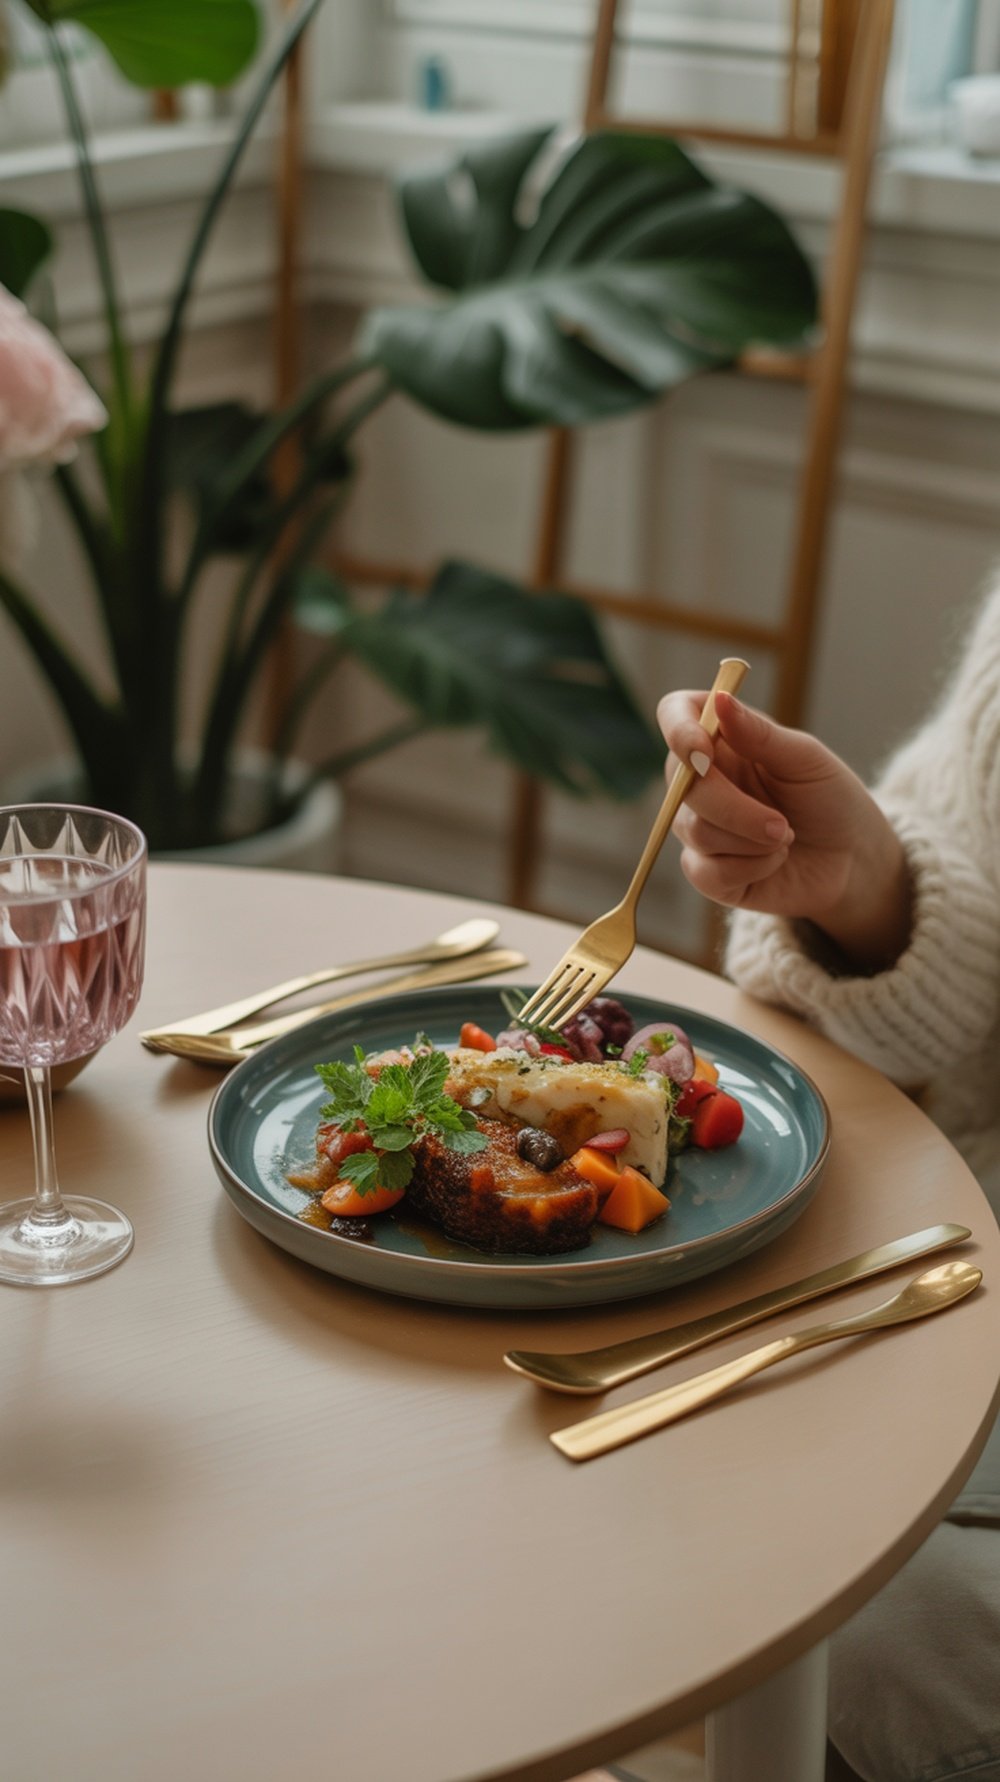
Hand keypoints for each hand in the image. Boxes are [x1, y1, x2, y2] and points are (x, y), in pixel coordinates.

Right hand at [657, 690, 912, 971]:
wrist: (853, 860)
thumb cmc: (831, 800)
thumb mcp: (805, 760)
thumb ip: (760, 735)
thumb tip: (720, 700)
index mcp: (722, 740)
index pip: (676, 715)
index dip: (679, 731)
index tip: (704, 752)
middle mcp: (703, 779)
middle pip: (683, 784)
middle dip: (732, 807)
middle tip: (781, 825)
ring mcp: (700, 826)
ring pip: (695, 830)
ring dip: (750, 839)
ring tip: (787, 837)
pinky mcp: (707, 872)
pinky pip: (706, 872)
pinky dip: (749, 868)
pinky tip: (775, 861)